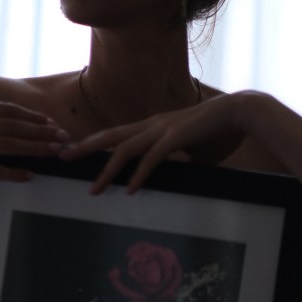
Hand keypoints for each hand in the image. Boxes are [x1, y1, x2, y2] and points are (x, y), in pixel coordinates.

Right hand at [0, 96, 70, 185]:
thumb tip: (5, 118)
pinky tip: (29, 175)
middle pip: (12, 127)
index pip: (6, 110)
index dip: (32, 117)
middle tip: (64, 138)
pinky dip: (13, 172)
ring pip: (7, 145)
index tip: (51, 123)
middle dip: (42, 132)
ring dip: (35, 149)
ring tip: (55, 152)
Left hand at [61, 93, 245, 192]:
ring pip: (125, 149)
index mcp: (152, 125)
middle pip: (110, 137)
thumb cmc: (216, 132)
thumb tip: (170, 177)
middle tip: (61, 158)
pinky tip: (129, 189)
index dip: (93, 144)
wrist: (240, 112)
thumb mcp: (188, 150)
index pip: (115, 135)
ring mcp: (163, 129)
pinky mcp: (177, 137)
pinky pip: (153, 157)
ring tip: (93, 189)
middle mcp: (152, 124)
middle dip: (84, 148)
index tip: (74, 152)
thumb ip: (174, 161)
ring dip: (107, 170)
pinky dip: (140, 174)